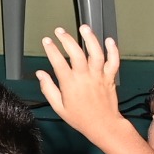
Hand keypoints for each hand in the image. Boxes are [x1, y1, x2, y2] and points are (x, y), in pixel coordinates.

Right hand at [34, 25, 126, 145]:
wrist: (104, 126)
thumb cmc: (81, 118)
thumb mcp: (59, 107)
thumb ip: (48, 89)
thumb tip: (40, 74)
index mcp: (70, 84)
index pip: (58, 62)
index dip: (51, 49)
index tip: (46, 41)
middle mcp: (85, 78)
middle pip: (76, 53)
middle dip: (67, 39)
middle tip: (59, 31)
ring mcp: (99, 76)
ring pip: (96, 54)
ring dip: (90, 39)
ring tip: (84, 28)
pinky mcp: (109, 78)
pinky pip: (113, 62)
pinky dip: (113, 50)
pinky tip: (109, 40)